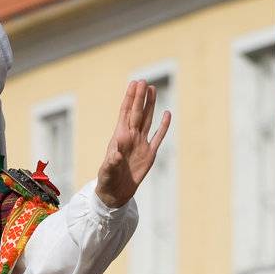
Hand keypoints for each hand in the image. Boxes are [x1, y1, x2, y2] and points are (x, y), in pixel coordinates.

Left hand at [94, 79, 171, 208]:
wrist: (115, 193)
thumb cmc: (107, 180)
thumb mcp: (107, 171)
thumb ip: (112, 161)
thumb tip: (117, 153)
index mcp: (119, 138)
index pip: (125, 113)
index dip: (129, 99)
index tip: (133, 84)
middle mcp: (131, 137)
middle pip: (137, 113)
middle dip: (140, 97)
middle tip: (143, 81)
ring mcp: (141, 144)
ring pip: (147, 120)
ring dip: (150, 105)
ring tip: (152, 89)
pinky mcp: (150, 154)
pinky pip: (158, 137)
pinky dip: (163, 126)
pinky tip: (167, 113)